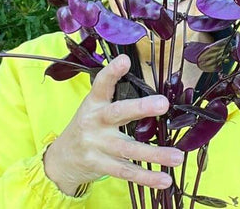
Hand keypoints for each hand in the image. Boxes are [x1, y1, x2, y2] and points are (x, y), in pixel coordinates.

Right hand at [43, 54, 183, 195]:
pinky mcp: (101, 165)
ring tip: (178, 156)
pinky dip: (147, 178)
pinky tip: (165, 180)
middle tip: (163, 103)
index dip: (112, 72)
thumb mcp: (95, 106)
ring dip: (155, 154)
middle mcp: (95, 122)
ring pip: (128, 149)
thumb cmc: (88, 125)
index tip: (125, 60)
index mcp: (94, 103)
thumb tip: (150, 84)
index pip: (101, 84)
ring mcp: (97, 145)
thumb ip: (115, 95)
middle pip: (118, 113)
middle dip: (140, 108)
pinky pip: (127, 172)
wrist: (61, 159)